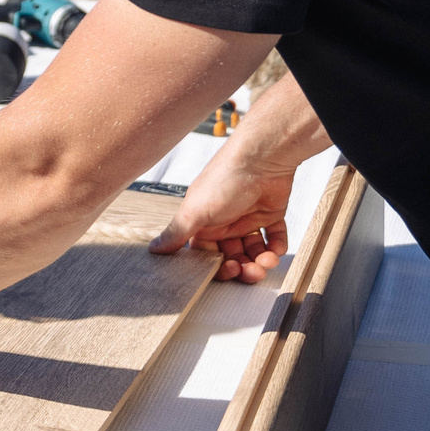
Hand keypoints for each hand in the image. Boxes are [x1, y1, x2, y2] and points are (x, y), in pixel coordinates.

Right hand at [148, 143, 295, 282]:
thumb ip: (177, 233)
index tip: (228, 270)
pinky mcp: (269, 215)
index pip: (208, 255)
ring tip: (268, 260)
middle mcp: (225, 223)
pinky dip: (276, 248)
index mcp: (204, 223)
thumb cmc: (225, 179)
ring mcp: (248, 219)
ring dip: (262, 261)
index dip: (218, 268)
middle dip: (243, 269)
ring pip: (254, 252)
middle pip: (233, 257)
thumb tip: (153, 248)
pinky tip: (275, 249)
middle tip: (252, 271)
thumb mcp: (195, 210)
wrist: (261, 158)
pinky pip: (274, 239)